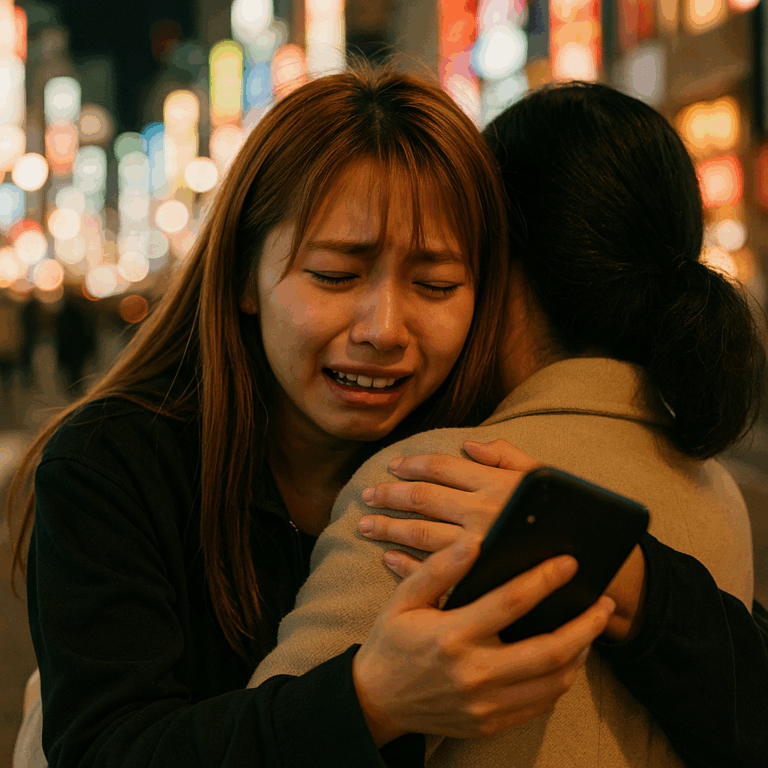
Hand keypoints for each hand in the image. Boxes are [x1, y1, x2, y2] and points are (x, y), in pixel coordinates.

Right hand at [353, 538, 614, 745]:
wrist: (377, 701)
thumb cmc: (392, 642)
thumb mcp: (404, 599)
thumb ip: (439, 569)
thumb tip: (474, 542)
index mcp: (452, 636)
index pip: (512, 603)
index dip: (545, 580)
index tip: (569, 562)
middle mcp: (474, 674)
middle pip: (549, 651)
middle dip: (586, 625)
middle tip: (605, 603)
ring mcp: (486, 705)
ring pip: (553, 682)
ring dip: (581, 653)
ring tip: (591, 628)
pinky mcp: (491, 724)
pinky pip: (541, 704)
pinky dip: (562, 679)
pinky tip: (567, 658)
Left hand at [359, 439, 647, 643]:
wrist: (594, 570)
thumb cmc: (568, 516)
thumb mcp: (541, 477)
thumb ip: (505, 455)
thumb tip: (470, 443)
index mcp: (494, 482)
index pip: (441, 467)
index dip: (412, 465)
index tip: (391, 467)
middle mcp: (481, 511)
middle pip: (422, 498)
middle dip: (389, 495)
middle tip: (367, 496)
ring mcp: (476, 547)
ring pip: (419, 533)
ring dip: (388, 527)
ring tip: (365, 525)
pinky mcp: (475, 578)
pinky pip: (431, 570)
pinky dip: (405, 564)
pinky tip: (388, 558)